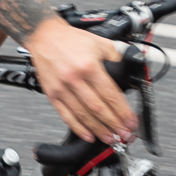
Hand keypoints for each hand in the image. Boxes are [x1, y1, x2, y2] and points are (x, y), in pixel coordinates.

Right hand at [26, 18, 137, 143]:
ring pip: (83, 115)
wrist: (44, 36)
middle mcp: (75, 79)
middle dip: (114, 125)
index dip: (123, 111)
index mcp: (89, 66)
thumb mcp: (99, 42)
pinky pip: (66, 115)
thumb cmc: (70, 40)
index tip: (131, 121)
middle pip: (98, 109)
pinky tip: (88, 135)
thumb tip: (129, 70)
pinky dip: (78, 128)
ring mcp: (62, 89)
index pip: (110, 95)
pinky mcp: (52, 94)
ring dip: (98, 130)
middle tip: (124, 134)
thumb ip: (116, 56)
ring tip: (110, 138)